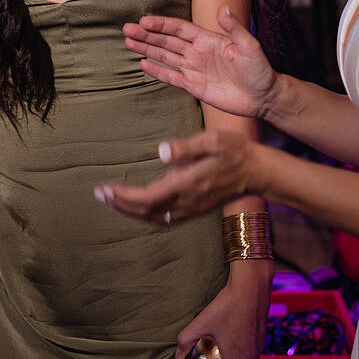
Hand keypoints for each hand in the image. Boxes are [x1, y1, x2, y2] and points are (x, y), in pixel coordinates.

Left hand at [93, 129, 256, 224]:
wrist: (258, 171)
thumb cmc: (235, 151)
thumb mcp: (212, 140)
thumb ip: (186, 147)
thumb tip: (161, 151)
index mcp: (187, 184)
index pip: (147, 197)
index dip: (123, 195)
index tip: (104, 189)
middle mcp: (187, 201)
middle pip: (145, 210)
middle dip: (120, 204)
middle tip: (99, 194)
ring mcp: (192, 208)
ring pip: (154, 217)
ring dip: (131, 211)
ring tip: (113, 200)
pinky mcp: (196, 209)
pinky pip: (166, 218)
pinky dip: (147, 214)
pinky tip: (138, 207)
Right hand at [123, 5, 278, 120]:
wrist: (263, 97)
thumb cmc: (260, 70)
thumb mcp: (249, 46)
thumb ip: (234, 28)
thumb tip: (222, 7)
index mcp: (208, 40)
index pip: (179, 29)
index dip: (161, 25)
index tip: (144, 21)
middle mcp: (198, 52)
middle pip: (167, 41)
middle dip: (146, 35)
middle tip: (127, 29)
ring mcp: (194, 69)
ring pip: (165, 57)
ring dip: (147, 49)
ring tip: (128, 42)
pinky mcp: (194, 87)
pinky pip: (171, 77)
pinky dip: (157, 71)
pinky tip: (142, 64)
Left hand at [174, 261, 268, 358]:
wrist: (250, 287)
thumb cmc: (228, 306)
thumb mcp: (200, 324)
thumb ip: (186, 341)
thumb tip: (179, 354)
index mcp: (237, 358)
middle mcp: (250, 355)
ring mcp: (258, 345)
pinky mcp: (261, 335)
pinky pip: (254, 352)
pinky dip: (246, 354)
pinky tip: (234, 342)